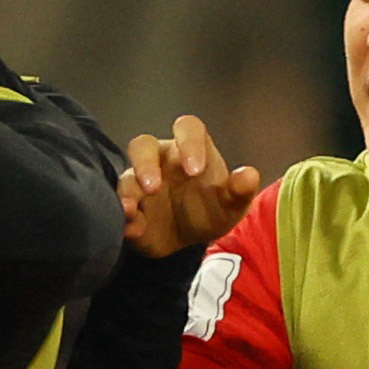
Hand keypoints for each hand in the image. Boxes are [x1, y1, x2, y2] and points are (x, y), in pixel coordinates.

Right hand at [121, 116, 263, 257]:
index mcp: (190, 149)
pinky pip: (119, 208)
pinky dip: (123, 218)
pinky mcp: (128, 207)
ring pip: (126, 178)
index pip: (187, 128)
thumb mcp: (231, 203)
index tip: (195, 170)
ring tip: (130, 209)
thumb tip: (249, 175)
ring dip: (127, 192)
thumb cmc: (211, 208)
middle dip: (145, 164)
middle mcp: (159, 160)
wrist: (192, 239)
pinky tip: (132, 229)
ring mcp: (139, 183)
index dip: (189, 143)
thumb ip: (239, 190)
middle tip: (153, 187)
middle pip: (143, 145)